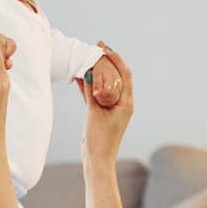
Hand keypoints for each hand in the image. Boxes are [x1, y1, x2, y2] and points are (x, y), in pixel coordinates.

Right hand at [75, 46, 133, 163]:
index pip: (125, 74)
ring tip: (87, 58)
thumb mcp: (94, 114)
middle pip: (117, 76)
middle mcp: (122, 103)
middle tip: (97, 48)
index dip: (116, 59)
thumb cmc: (99, 139)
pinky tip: (79, 76)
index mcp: (127, 103)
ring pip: (106, 84)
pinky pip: (96, 95)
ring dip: (97, 72)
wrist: (97, 159)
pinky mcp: (102, 113)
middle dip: (107, 62)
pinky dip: (89, 86)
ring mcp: (112, 108)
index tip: (105, 48)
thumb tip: (87, 74)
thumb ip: (91, 94)